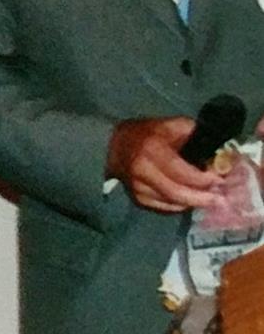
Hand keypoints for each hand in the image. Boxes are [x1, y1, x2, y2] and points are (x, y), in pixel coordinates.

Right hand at [106, 116, 222, 212]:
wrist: (114, 146)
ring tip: (210, 199)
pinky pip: (165, 208)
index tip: (220, 180)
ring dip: (194, 202)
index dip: (203, 179)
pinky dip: (181, 205)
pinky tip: (190, 200)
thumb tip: (215, 148)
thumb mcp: (169, 125)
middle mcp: (142, 171)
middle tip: (220, 199)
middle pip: (177, 193)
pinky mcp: (137, 198)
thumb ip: (192, 132)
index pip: (181, 171)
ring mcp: (138, 187)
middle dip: (202, 198)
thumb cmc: (147, 134)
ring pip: (172, 203)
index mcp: (152, 150)